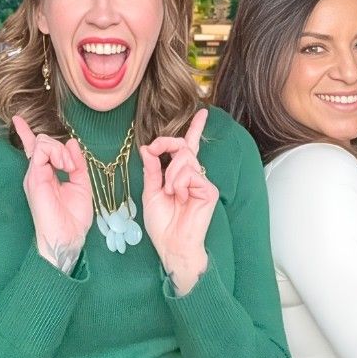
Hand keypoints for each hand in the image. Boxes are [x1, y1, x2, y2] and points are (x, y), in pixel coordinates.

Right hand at [12, 116, 92, 272]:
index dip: (26, 133)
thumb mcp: (81, 184)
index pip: (35, 149)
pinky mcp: (35, 177)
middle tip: (71, 166)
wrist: (67, 237)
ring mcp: (34, 174)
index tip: (17, 120)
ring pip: (43, 142)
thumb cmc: (73, 218)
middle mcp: (37, 172)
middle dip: (61, 147)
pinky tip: (64, 166)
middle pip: (43, 142)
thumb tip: (72, 143)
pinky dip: (57, 152)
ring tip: (68, 167)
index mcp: (47, 174)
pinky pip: (42, 150)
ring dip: (60, 150)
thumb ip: (76, 163)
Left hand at [140, 109, 216, 294]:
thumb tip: (148, 148)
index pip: (189, 146)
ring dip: (171, 176)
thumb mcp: (150, 192)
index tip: (202, 113)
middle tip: (159, 164)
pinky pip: (190, 174)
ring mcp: (202, 182)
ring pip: (184, 159)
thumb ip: (151, 169)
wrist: (171, 244)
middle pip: (182, 147)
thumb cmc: (162, 223)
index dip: (196, 129)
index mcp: (181, 175)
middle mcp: (194, 175)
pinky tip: (181, 199)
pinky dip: (179, 185)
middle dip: (167, 147)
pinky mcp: (208, 190)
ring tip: (172, 194)